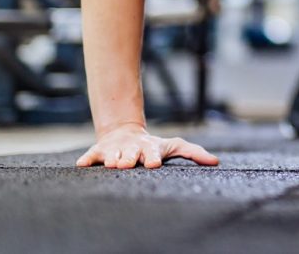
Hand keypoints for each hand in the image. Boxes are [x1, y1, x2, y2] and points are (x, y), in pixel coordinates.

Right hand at [76, 122, 219, 168]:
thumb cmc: (153, 146)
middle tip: (127, 163)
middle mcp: (132, 149)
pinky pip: (92, 155)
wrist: (126, 133)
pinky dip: (88, 159)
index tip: (153, 164)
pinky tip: (82, 164)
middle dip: (129, 158)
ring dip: (111, 159)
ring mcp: (115, 149)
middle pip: (130, 154)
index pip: (152, 153)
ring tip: (111, 164)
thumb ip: (194, 153)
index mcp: (150, 149)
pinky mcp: (100, 151)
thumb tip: (216, 162)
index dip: (152, 158)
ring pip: (112, 155)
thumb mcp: (174, 146)